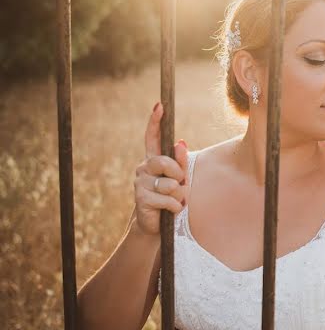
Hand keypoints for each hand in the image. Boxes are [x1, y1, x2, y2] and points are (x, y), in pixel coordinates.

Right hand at [134, 102, 188, 235]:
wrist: (157, 224)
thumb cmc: (171, 198)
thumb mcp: (179, 179)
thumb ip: (180, 162)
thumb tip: (181, 142)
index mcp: (154, 160)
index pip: (152, 138)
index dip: (155, 122)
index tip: (160, 106)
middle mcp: (143, 168)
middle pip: (164, 162)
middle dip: (178, 174)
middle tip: (180, 185)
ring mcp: (140, 183)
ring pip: (170, 183)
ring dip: (179, 194)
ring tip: (175, 200)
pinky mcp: (141, 199)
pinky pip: (169, 199)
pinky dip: (175, 206)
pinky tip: (170, 210)